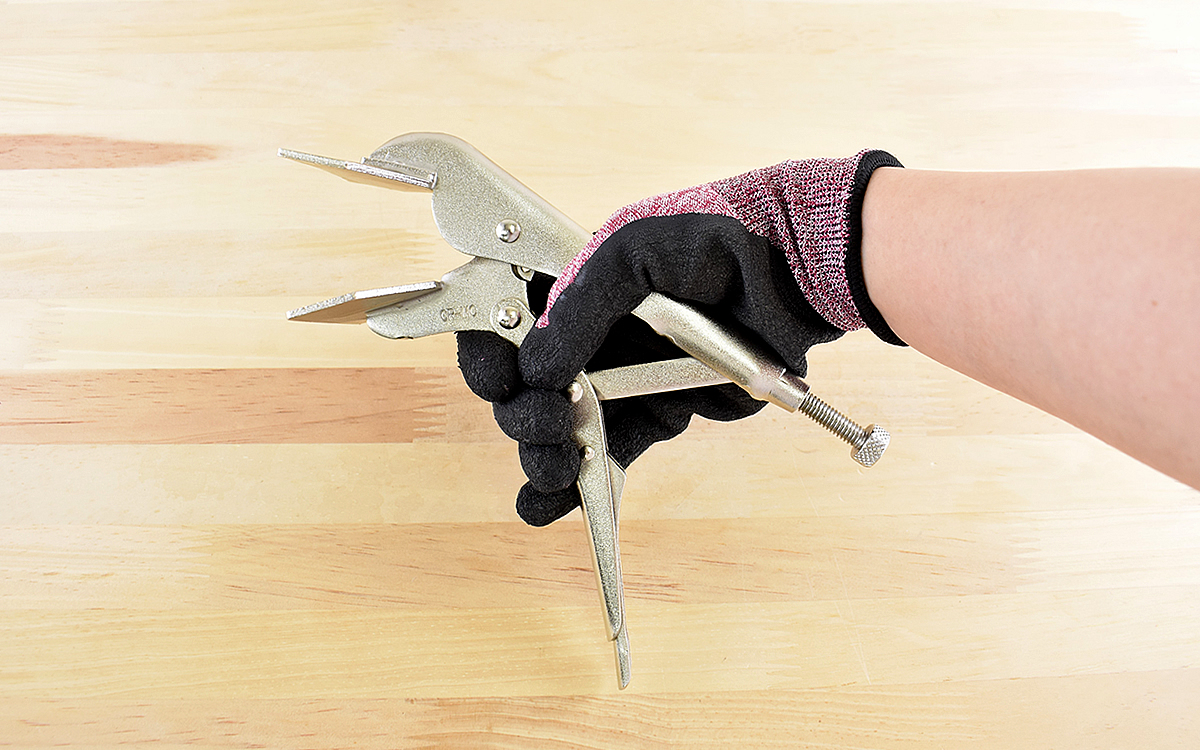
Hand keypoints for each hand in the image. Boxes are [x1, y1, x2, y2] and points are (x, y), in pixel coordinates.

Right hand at [458, 150, 902, 525]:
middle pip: (521, 386)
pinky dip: (577, 488)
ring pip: (557, 430)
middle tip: (548, 421)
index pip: (500, 321)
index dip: (486, 354)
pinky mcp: (655, 413)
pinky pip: (607, 455)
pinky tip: (548, 506)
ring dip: (541, 456)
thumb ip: (578, 306)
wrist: (793, 271)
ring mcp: (618, 377)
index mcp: (567, 285)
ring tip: (556, 467)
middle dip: (520, 413)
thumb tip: (535, 369)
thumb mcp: (632, 252)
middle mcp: (586, 335)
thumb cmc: (713, 237)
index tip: (496, 378)